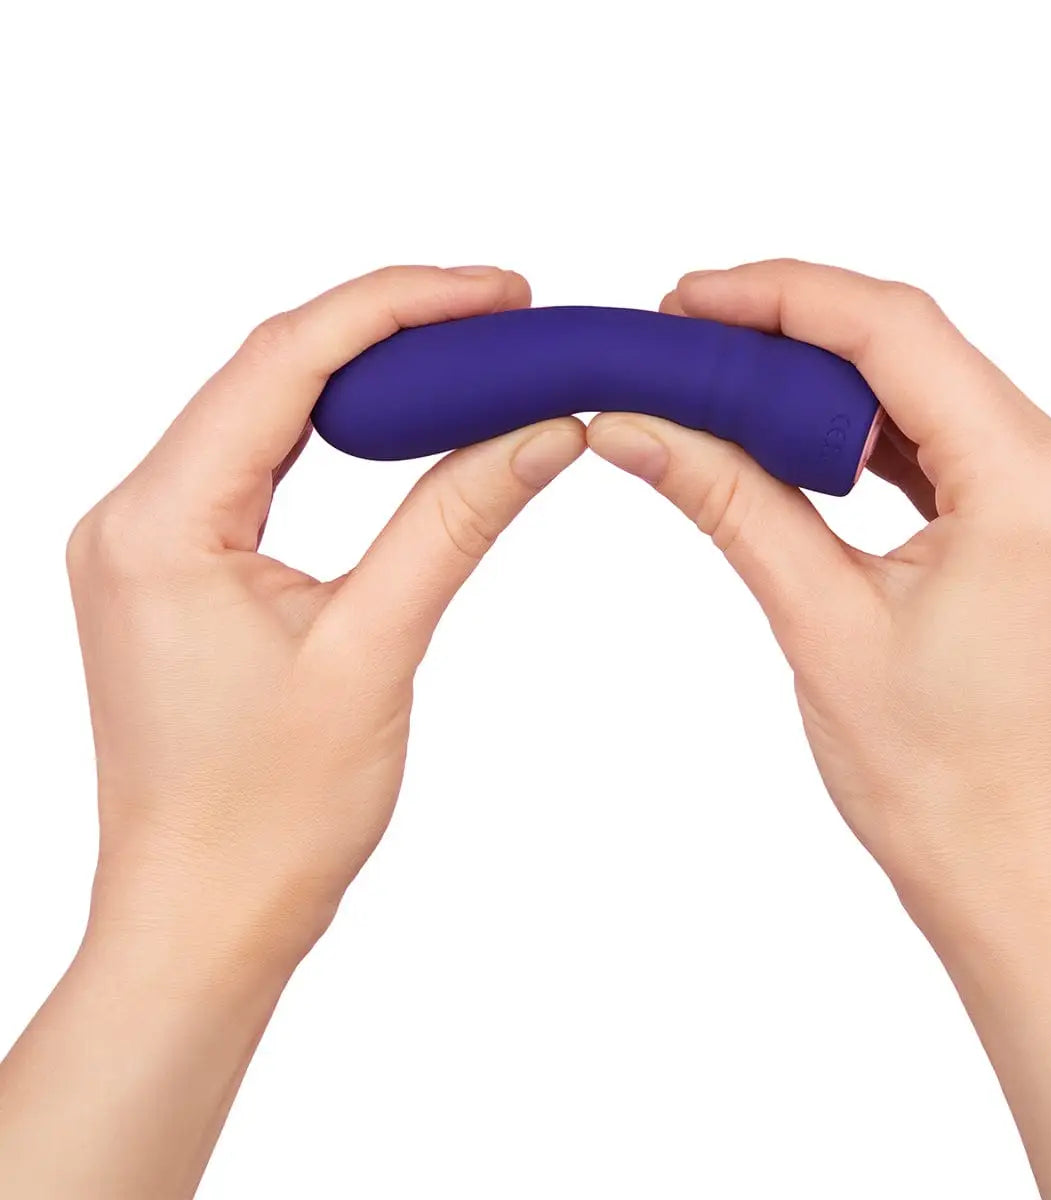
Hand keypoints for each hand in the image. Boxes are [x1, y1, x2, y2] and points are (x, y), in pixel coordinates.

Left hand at [68, 264, 584, 964]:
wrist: (203, 919)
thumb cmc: (268, 817)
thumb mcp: (375, 650)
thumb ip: (456, 521)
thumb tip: (542, 431)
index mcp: (161, 523)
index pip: (287, 361)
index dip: (401, 306)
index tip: (497, 291)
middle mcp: (133, 516)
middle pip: (268, 370)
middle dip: (388, 327)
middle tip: (498, 314)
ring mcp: (148, 544)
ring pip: (262, 414)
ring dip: (361, 376)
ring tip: (464, 356)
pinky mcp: (175, 573)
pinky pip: (253, 467)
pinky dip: (330, 433)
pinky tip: (396, 425)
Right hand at [587, 259, 1050, 1199]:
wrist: (1023, 879)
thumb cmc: (942, 784)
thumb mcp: (820, 624)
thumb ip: (730, 500)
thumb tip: (638, 425)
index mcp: (1033, 487)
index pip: (896, 333)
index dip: (780, 297)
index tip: (688, 299)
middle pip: (918, 350)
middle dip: (795, 332)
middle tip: (689, 340)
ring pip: (934, 394)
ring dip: (830, 384)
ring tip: (726, 385)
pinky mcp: (1049, 531)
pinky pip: (953, 448)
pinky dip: (872, 436)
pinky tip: (799, 441)